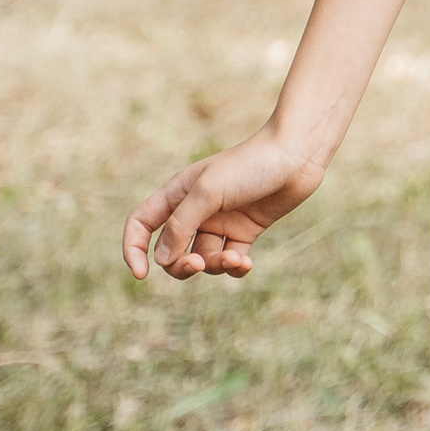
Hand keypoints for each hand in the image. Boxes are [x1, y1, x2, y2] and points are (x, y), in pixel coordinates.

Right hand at [122, 126, 325, 283]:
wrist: (296, 155)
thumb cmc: (250, 165)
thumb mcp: (208, 192)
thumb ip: (181, 225)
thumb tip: (162, 259)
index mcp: (177, 194)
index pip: (141, 225)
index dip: (134, 250)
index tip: (141, 275)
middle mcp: (194, 210)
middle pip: (170, 251)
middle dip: (180, 265)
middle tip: (198, 265)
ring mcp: (220, 222)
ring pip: (202, 259)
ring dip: (215, 266)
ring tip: (235, 260)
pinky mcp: (244, 231)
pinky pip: (230, 261)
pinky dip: (235, 268)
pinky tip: (247, 263)